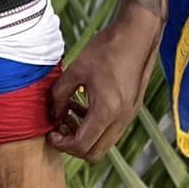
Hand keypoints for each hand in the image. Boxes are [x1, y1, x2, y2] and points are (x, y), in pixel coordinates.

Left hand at [47, 13, 160, 162]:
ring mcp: (129, 115)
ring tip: (69, 113)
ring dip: (85, 135)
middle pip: (95, 153)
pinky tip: (83, 105)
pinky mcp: (131, 108)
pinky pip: (111, 129)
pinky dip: (95, 125)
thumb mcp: (76, 69)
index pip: (82, 146)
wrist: (137, 34)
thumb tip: (52, 113)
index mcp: (107, 111)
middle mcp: (121, 118)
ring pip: (104, 142)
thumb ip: (59, 94)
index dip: (62, 144)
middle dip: (73, 145)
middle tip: (59, 127)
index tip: (51, 132)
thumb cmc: (108, 48)